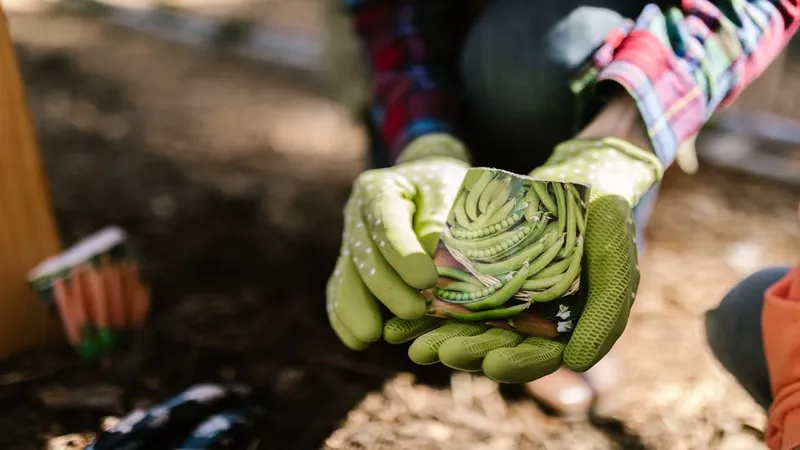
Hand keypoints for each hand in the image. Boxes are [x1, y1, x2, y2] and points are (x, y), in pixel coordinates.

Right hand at [327, 134, 470, 349]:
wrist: (423, 182)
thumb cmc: (443, 187)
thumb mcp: (449, 191)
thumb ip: (441, 222)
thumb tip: (437, 260)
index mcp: (379, 190)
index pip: (387, 225)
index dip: (405, 255)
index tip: (428, 280)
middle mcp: (356, 214)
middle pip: (364, 255)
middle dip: (387, 288)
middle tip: (414, 311)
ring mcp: (348, 240)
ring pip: (345, 277)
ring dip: (357, 308)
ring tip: (369, 336)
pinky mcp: (348, 264)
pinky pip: (339, 291)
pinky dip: (344, 317)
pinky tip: (356, 341)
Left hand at [380, 137, 661, 382]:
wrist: (584, 178)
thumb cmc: (605, 223)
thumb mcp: (615, 263)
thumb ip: (606, 314)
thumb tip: (575, 364)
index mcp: (564, 327)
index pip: (539, 356)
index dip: (516, 365)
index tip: (490, 366)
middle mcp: (531, 318)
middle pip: (496, 345)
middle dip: (465, 351)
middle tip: (433, 353)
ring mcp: (504, 296)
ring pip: (469, 325)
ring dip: (440, 336)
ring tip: (411, 344)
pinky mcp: (482, 273)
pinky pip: (453, 293)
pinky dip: (430, 308)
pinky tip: (402, 320)